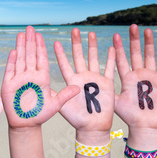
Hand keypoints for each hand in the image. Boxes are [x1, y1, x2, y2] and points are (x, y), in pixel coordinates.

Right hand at [1, 26, 78, 128]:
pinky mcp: (9, 85)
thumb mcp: (55, 105)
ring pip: (20, 59)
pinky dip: (12, 61)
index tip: (41, 36)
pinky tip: (13, 51)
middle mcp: (30, 76)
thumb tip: (78, 88)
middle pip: (30, 55)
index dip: (40, 47)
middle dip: (30, 42)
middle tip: (31, 28)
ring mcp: (19, 79)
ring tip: (21, 34)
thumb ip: (65, 95)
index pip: (41, 59)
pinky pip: (11, 70)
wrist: (26, 125)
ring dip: (21, 47)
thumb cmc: (40, 115)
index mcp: (42, 78)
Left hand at [54, 28, 115, 142]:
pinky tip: (112, 47)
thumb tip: (44, 87)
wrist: (92, 127)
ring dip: (92, 46)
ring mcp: (95, 79)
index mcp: (71, 81)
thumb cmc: (77, 119)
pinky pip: (110, 68)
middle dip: (77, 43)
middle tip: (74, 30)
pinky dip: (111, 58)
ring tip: (90, 33)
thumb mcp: (63, 106)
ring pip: (93, 58)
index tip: (54, 42)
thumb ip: (57, 95)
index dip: (60, 53)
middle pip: (79, 56)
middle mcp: (82, 77)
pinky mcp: (107, 84)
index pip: (64, 64)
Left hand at [113, 24, 156, 135]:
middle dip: (134, 40)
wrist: (145, 127)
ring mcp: (150, 77)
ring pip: (150, 56)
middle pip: (136, 53)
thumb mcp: (114, 103)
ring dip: (148, 43)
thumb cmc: (129, 117)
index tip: (114, 35)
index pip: (121, 60)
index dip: (118, 48)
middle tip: (132, 26)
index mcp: (126, 78)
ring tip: (146, 30)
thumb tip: (87, 86)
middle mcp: (138, 75)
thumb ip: (105, 92)